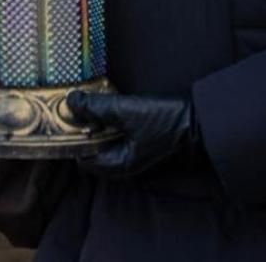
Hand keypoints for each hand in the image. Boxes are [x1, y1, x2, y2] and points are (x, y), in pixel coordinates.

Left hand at [67, 91, 199, 177]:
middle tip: (76, 108)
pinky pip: (117, 134)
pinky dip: (110, 122)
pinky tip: (111, 106)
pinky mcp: (140, 142)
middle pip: (92, 149)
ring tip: (92, 104)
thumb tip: (71, 101)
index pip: (83, 158)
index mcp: (119, 165)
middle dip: (83, 129)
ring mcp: (133, 153)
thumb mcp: (125, 111)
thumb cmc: (165, 122)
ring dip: (97, 123)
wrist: (199, 121)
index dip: (72, 139)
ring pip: (104, 140)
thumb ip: (95, 107)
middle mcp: (124, 164)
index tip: (65, 119)